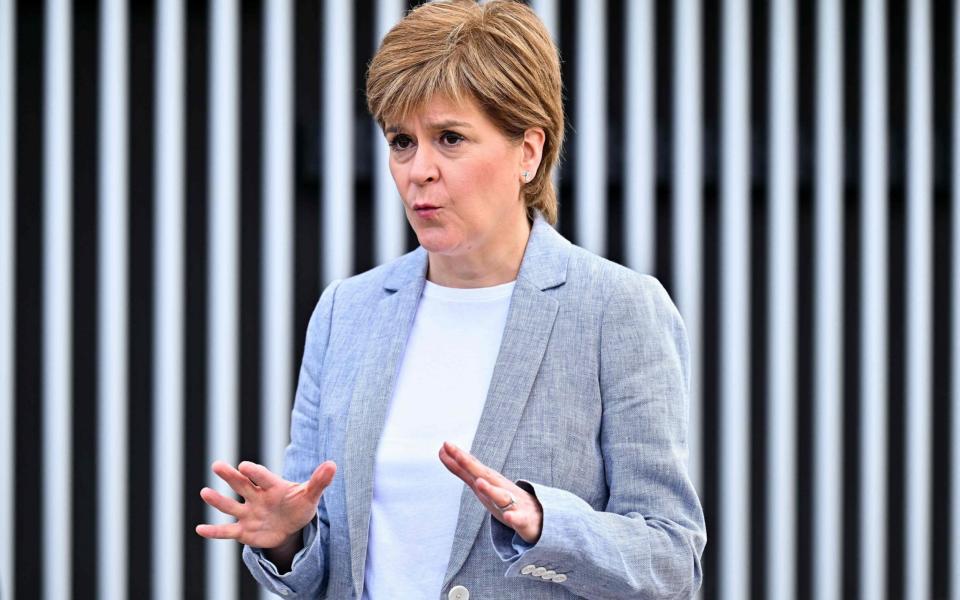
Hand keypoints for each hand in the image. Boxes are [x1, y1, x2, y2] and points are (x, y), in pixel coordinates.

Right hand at [196, 460, 336, 548]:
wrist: (290, 525)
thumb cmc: (299, 505)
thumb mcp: (310, 495)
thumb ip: (319, 481)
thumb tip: (333, 464)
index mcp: (272, 485)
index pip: (262, 476)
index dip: (254, 472)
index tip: (244, 466)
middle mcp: (256, 497)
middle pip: (241, 485)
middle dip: (230, 476)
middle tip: (217, 465)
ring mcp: (248, 513)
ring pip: (230, 506)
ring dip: (218, 501)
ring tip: (205, 492)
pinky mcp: (244, 531)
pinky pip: (227, 531)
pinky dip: (214, 532)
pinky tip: (199, 529)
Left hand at [438, 441, 542, 543]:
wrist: (540, 518)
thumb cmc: (507, 499)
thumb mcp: (483, 484)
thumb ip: (462, 470)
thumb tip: (443, 451)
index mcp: (491, 482)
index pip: (473, 467)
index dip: (459, 457)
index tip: (445, 444)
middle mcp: (501, 489)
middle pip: (485, 476)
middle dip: (471, 466)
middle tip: (457, 454)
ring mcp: (514, 503)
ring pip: (501, 497)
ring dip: (491, 490)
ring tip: (479, 483)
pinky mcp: (524, 520)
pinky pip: (519, 519)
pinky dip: (513, 517)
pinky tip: (507, 516)